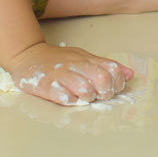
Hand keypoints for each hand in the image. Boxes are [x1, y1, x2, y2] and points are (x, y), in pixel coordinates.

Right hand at [5, 42, 132, 106]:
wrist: (28, 55)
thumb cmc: (59, 60)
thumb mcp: (85, 58)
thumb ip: (106, 66)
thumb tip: (129, 74)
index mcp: (87, 59)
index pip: (113, 69)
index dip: (117, 83)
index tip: (111, 90)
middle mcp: (76, 65)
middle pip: (103, 79)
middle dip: (105, 93)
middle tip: (97, 96)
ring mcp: (61, 75)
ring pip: (86, 89)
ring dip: (87, 98)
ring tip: (81, 98)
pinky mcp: (46, 85)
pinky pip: (64, 97)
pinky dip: (69, 100)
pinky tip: (67, 98)